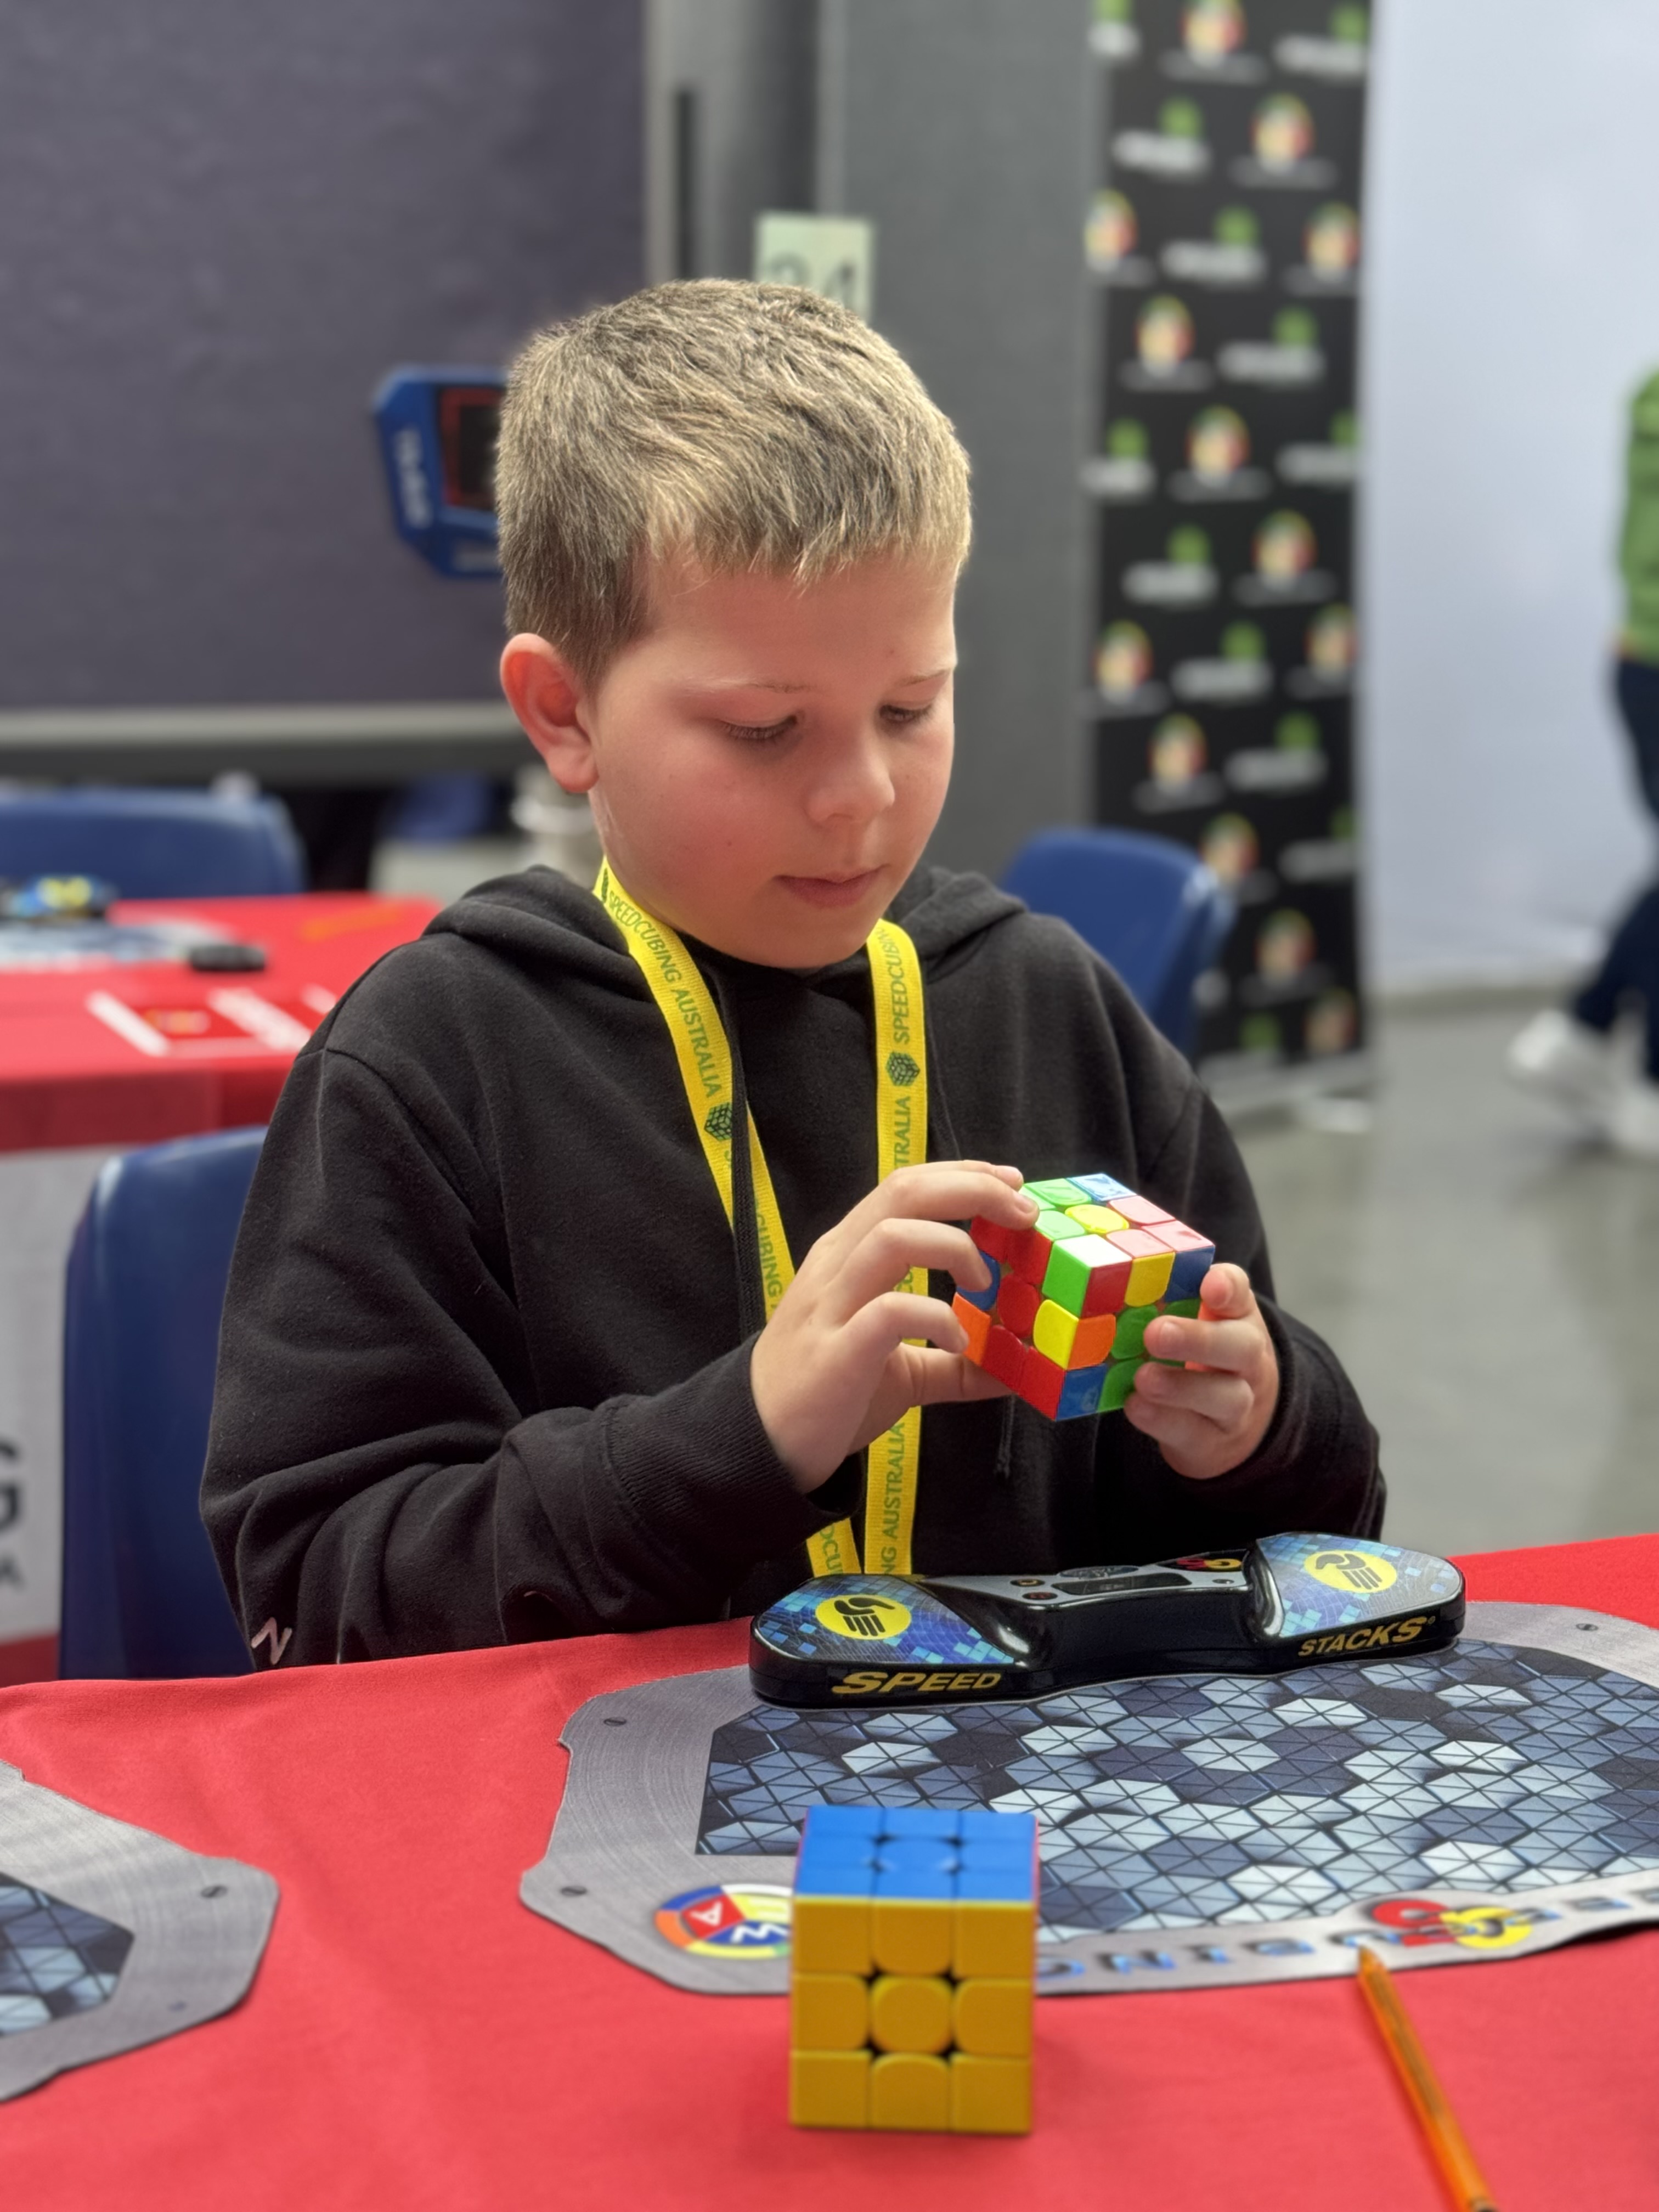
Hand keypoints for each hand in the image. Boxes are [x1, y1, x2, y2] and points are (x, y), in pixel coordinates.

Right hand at [750, 1162, 1037, 1491]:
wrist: (758, 1440)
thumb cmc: (828, 1393)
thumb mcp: (902, 1370)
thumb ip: (953, 1364)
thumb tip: (1015, 1371)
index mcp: (849, 1254)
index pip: (905, 1187)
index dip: (962, 1175)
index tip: (1012, 1185)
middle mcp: (838, 1265)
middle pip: (903, 1193)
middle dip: (971, 1190)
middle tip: (1023, 1212)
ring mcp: (832, 1305)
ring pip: (892, 1237)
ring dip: (954, 1246)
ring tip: (985, 1281)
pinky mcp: (835, 1351)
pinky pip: (888, 1312)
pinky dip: (935, 1317)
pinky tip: (957, 1341)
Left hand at [1126, 1263, 1279, 1479]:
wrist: (1232, 1425)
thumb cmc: (1201, 1359)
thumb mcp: (1195, 1324)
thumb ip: (1166, 1299)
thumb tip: (1105, 1278)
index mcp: (1238, 1321)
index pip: (1240, 1297)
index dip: (1228, 1288)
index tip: (1209, 1285)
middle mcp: (1247, 1362)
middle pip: (1241, 1348)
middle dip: (1199, 1340)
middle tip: (1156, 1333)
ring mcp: (1237, 1407)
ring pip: (1226, 1398)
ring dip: (1181, 1387)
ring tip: (1144, 1378)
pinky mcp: (1213, 1443)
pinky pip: (1193, 1433)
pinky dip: (1162, 1420)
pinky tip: (1136, 1406)